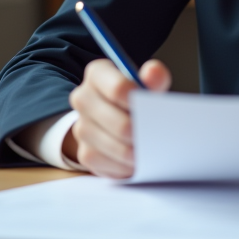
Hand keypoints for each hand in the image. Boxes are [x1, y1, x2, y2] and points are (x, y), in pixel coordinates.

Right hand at [64, 58, 170, 177]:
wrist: (119, 119)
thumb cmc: (136, 99)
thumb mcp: (148, 85)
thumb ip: (154, 78)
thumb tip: (153, 73)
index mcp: (98, 74)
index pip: (117, 87)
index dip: (138, 101)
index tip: (152, 110)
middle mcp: (83, 98)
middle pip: (118, 122)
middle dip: (140, 133)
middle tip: (157, 137)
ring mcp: (81, 127)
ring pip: (114, 145)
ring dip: (135, 151)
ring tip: (151, 149)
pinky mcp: (84, 152)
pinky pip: (109, 164)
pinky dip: (127, 166)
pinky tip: (137, 160)